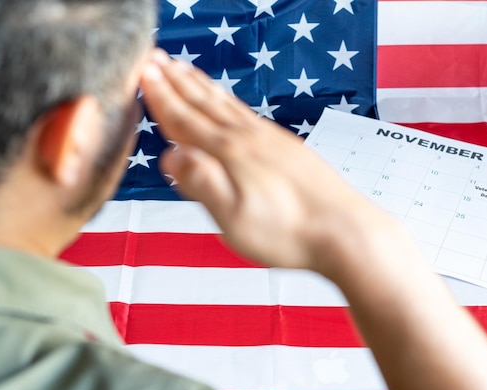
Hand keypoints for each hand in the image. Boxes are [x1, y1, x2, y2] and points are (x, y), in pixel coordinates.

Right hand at [140, 49, 385, 271]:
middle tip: (154, 59)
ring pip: (226, 104)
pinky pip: (248, 112)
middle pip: (204, 104)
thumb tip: (171, 155)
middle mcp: (249, 138)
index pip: (185, 120)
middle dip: (175, 81)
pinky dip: (229, 99)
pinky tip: (228, 101)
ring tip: (184, 68)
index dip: (161, 97)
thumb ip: (202, 184)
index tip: (142, 72)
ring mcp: (271, 139)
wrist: (344, 230)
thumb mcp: (234, 219)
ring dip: (201, 85)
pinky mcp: (287, 146)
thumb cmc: (289, 232)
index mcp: (230, 154)